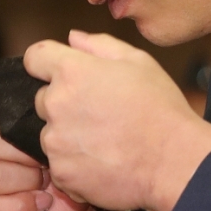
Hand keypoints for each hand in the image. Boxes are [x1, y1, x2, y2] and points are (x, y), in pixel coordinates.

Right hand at [0, 82, 107, 210]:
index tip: (46, 127)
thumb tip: (46, 88)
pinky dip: (19, 206)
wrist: (76, 201)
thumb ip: (49, 105)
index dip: (17, 115)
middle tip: (49, 160)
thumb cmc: (68, 155)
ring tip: (46, 182)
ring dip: (24, 181)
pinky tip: (41, 202)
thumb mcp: (63, 125)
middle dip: (23, 153)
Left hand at [27, 30, 210, 210]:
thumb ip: (99, 45)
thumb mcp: (138, 61)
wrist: (175, 163)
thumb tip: (72, 38)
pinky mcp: (61, 172)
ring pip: (51, 132)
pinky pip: (60, 162)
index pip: (35, 57)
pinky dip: (76, 163)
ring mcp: (56, 141)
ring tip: (105, 140)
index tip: (60, 72)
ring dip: (69, 134)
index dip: (46, 62)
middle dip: (65, 102)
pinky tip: (104, 160)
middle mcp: (56, 103)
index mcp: (72, 71)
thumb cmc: (160, 109)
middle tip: (100, 112)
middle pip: (43, 97)